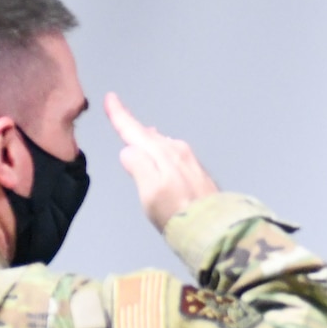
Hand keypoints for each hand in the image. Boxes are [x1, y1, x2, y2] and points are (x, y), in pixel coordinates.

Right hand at [106, 92, 218, 230]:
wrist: (215, 229)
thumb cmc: (177, 214)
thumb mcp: (149, 192)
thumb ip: (138, 167)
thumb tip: (129, 151)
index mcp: (162, 153)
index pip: (135, 131)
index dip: (120, 115)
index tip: (111, 98)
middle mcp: (178, 151)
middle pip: (149, 136)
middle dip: (134, 128)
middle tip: (121, 116)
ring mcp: (190, 161)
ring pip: (163, 143)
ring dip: (150, 139)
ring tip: (140, 134)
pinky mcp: (199, 173)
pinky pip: (174, 153)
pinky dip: (164, 150)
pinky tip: (164, 154)